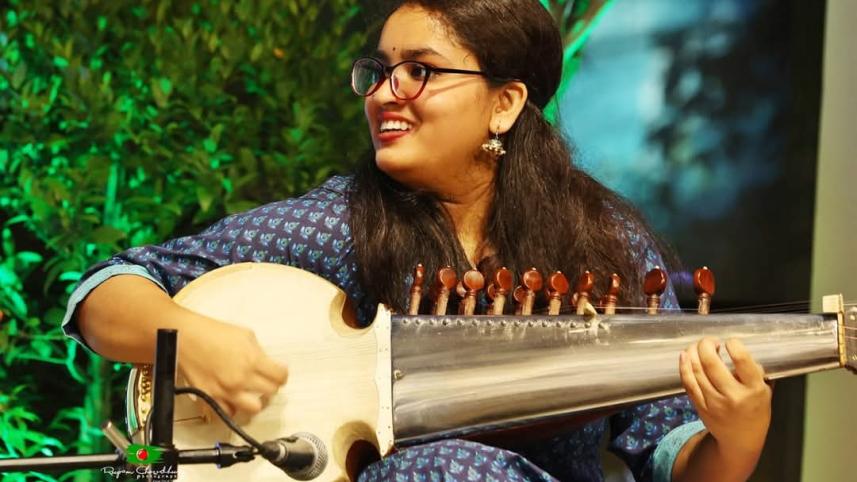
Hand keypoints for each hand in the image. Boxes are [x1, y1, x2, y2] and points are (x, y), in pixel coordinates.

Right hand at [177, 312, 288, 417]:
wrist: (184, 337)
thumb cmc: (212, 332)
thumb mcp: (245, 334)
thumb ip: (258, 352)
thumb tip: (267, 363)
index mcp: (253, 360)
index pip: (280, 377)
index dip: (282, 374)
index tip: (280, 372)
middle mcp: (241, 379)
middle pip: (271, 393)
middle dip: (271, 386)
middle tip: (266, 381)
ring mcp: (225, 391)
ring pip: (253, 409)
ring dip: (255, 401)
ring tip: (252, 394)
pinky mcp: (210, 398)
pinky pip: (227, 414)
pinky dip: (232, 409)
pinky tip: (233, 400)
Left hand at [679, 337, 771, 471]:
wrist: (741, 440)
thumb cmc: (755, 411)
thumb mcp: (764, 392)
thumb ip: (754, 372)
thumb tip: (737, 351)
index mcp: (753, 390)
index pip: (742, 361)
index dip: (733, 344)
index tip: (730, 341)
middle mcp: (733, 396)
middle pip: (712, 363)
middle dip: (707, 345)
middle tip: (710, 341)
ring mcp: (714, 402)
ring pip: (696, 371)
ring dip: (694, 352)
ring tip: (698, 346)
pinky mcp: (700, 406)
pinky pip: (688, 382)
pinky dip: (684, 366)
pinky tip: (685, 355)